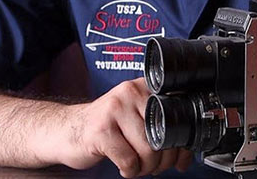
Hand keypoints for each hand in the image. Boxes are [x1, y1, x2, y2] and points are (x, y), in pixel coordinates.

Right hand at [57, 77, 191, 176]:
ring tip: (136, 164)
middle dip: (162, 160)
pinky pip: (129, 160)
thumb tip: (187, 151)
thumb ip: (159, 126)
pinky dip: (130, 171)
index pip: (174, 114)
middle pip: (162, 135)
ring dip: (146, 168)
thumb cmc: (107, 127)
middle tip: (153, 166)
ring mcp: (114, 108)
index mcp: (142, 86)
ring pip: (148, 149)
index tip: (177, 155)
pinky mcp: (101, 130)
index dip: (179, 142)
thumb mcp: (135, 118)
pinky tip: (123, 165)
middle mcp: (129, 92)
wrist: (69, 129)